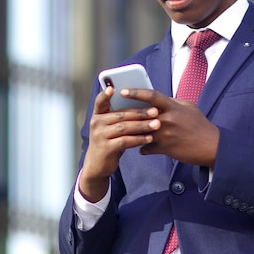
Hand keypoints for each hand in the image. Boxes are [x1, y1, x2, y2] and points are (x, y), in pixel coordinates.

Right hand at [79, 86, 159, 202]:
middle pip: (121, 114)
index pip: (100, 102)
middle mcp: (96, 123)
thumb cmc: (110, 141)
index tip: (113, 88)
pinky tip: (150, 138)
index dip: (105, 95)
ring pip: (124, 127)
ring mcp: (99, 136)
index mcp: (98, 115)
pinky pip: (125, 141)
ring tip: (157, 124)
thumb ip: (121, 117)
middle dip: (140, 112)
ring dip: (142, 125)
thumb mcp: (111, 127)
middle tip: (156, 111)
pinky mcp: (106, 148)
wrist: (98, 165)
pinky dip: (139, 139)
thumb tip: (145, 106)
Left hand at [121, 88, 219, 167]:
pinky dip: (142, 148)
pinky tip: (140, 148)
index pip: (151, 96)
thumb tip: (159, 99)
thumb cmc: (200, 125)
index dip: (136, 92)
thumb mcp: (189, 107)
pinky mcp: (165, 148)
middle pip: (141, 115)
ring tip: (123, 132)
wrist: (211, 146)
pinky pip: (147, 148)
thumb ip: (172, 102)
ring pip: (141, 132)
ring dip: (132, 132)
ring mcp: (165, 134)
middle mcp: (167, 119)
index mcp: (172, 107)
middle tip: (115, 113)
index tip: (123, 91)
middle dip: (127, 114)